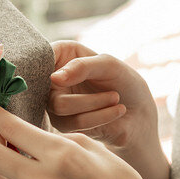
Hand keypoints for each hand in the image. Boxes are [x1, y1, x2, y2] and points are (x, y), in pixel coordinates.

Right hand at [49, 39, 166, 165]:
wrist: (139, 113)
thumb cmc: (124, 81)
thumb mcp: (108, 65)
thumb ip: (81, 66)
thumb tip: (53, 79)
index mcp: (61, 54)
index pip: (40, 55)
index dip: (50, 65)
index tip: (67, 75)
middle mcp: (52, 77)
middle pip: (49, 85)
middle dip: (86, 91)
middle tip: (115, 93)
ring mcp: (54, 102)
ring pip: (60, 106)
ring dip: (95, 104)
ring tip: (116, 99)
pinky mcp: (62, 123)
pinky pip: (73, 122)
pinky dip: (100, 117)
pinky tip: (118, 111)